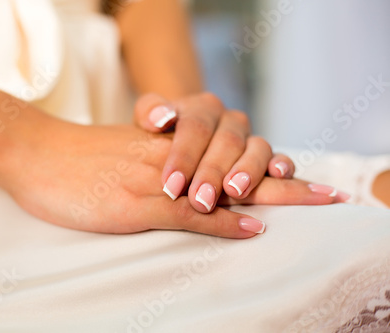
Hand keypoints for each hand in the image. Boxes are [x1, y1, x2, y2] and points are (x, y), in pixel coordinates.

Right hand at [0, 117, 341, 237]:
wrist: (34, 153)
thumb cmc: (77, 160)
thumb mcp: (124, 159)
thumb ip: (159, 170)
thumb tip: (191, 192)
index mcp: (169, 150)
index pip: (229, 153)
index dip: (267, 167)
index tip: (298, 177)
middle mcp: (169, 158)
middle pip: (239, 165)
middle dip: (285, 181)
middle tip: (327, 193)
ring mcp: (153, 178)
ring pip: (222, 183)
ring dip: (269, 193)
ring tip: (311, 202)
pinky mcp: (132, 202)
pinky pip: (185, 211)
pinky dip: (219, 220)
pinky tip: (247, 226)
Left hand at [134, 93, 294, 212]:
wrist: (183, 134)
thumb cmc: (163, 134)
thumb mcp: (149, 118)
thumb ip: (150, 111)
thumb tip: (160, 118)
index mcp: (203, 107)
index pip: (195, 128)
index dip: (183, 156)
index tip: (170, 185)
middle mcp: (230, 120)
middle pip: (226, 142)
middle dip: (213, 173)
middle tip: (200, 200)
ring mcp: (250, 138)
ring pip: (257, 148)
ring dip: (247, 170)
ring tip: (235, 191)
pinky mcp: (266, 157)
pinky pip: (280, 157)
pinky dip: (282, 165)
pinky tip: (279, 175)